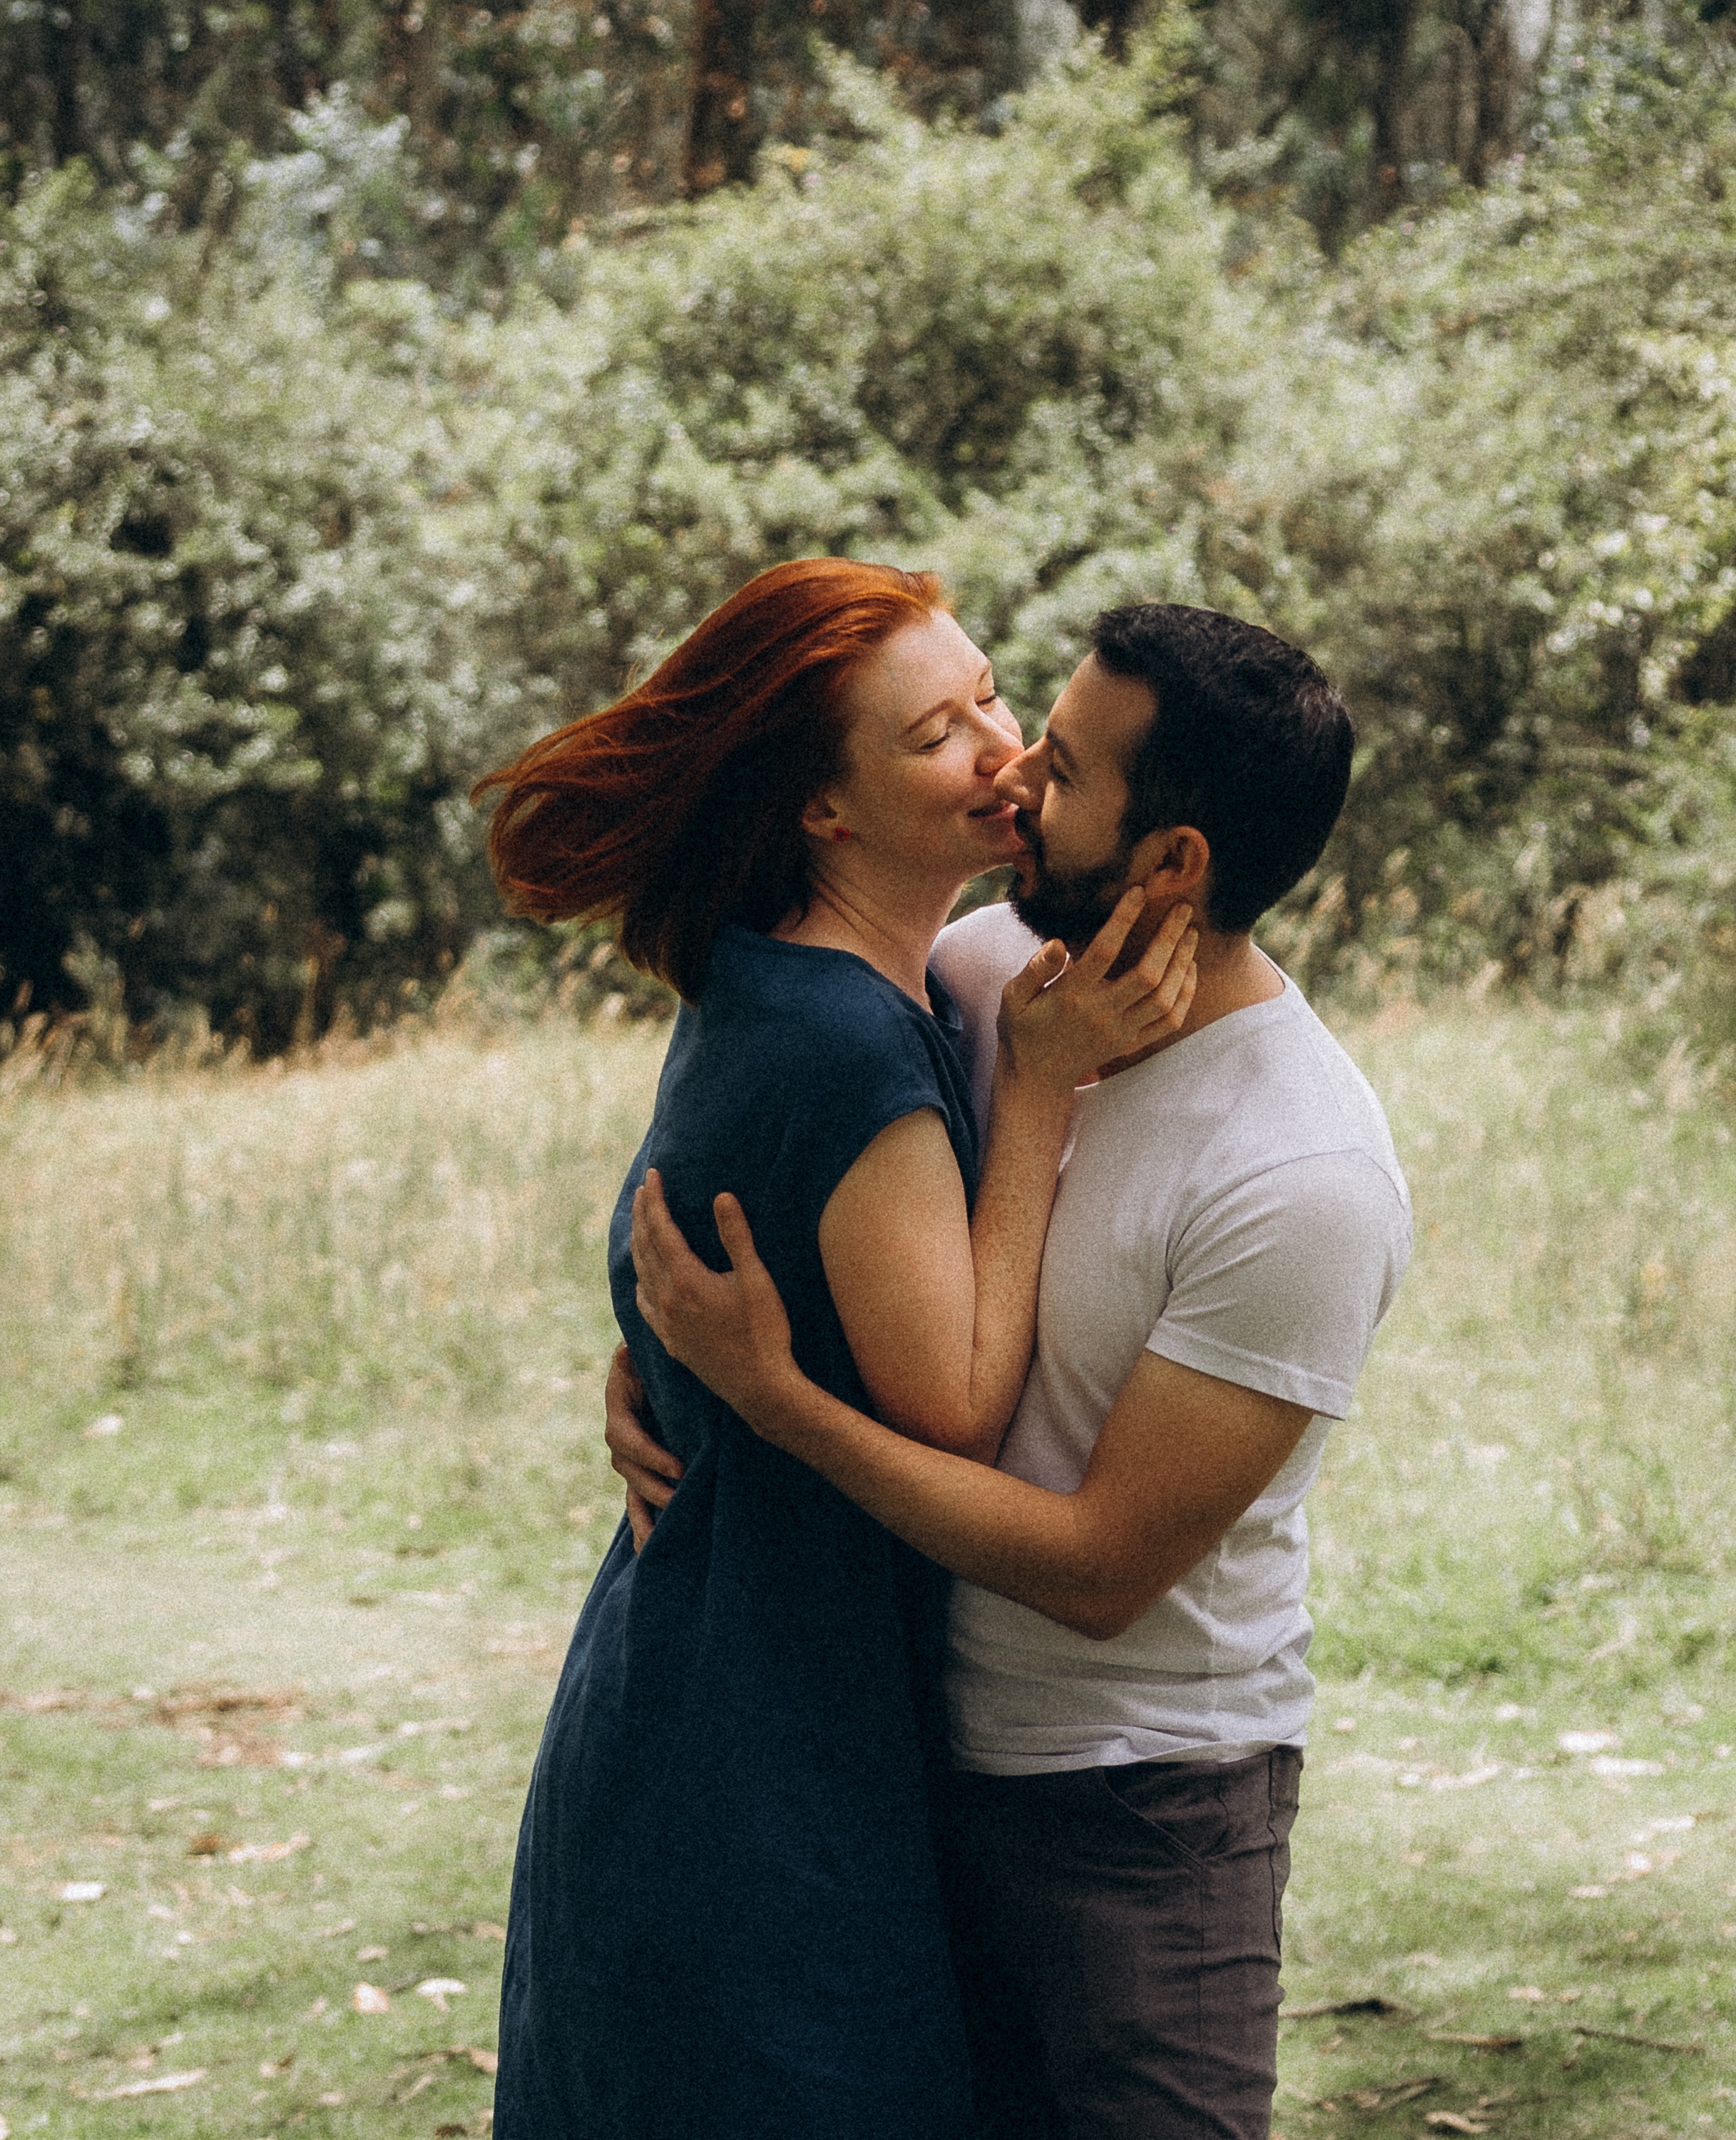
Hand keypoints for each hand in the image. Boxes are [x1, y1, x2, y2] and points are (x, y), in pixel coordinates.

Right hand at [604, 1342, 682, 1551]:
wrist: (670, 1356)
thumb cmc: (666, 1346)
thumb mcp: (653, 1346)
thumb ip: (640, 1352)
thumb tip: (625, 1353)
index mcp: (619, 1401)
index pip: (624, 1437)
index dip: (648, 1455)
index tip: (679, 1469)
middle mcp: (622, 1429)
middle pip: (626, 1467)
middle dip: (652, 1487)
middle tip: (682, 1499)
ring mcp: (632, 1451)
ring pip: (631, 1487)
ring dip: (643, 1514)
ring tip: (656, 1542)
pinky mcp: (645, 1466)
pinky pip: (638, 1499)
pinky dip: (642, 1524)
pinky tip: (648, 1550)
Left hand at [631, 1169, 796, 1427]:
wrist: (759, 1387)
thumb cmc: (765, 1331)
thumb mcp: (756, 1279)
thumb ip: (736, 1236)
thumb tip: (721, 1196)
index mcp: (686, 1279)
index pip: (661, 1229)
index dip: (655, 1199)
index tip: (653, 1175)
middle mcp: (668, 1299)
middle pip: (645, 1247)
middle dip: (642, 1215)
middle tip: (642, 1190)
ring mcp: (666, 1323)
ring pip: (641, 1274)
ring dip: (638, 1244)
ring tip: (639, 1224)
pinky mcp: (671, 1342)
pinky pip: (644, 1305)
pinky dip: (640, 1283)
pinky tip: (642, 1281)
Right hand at [996, 894, 1196, 1094]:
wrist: (1037, 1077)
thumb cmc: (1022, 1027)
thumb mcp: (1013, 996)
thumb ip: (1035, 969)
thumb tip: (1058, 943)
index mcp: (1070, 996)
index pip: (1103, 952)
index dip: (1123, 919)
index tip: (1139, 892)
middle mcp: (1100, 1014)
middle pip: (1146, 974)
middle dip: (1169, 937)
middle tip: (1183, 908)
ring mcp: (1120, 1032)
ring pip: (1164, 998)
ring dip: (1182, 963)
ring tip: (1191, 933)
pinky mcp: (1131, 1044)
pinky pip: (1169, 1022)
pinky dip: (1185, 995)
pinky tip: (1189, 969)